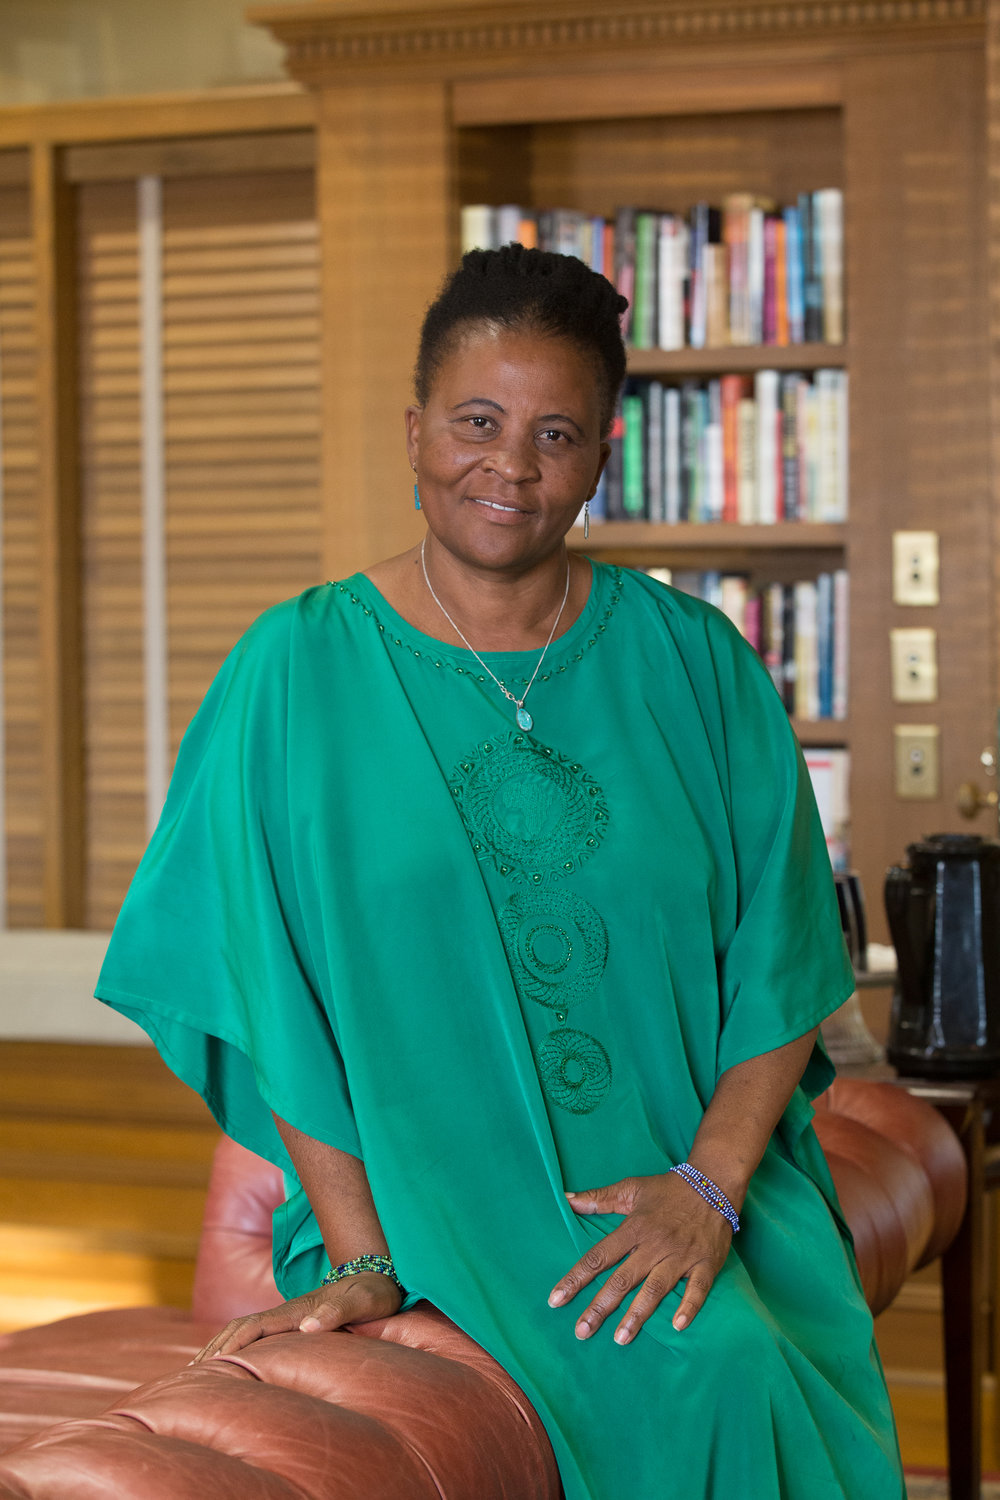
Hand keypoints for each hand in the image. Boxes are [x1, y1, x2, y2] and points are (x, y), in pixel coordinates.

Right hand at [191, 1271, 402, 1362]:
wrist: (377, 1275)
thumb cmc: (372, 1293)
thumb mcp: (362, 1303)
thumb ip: (337, 1314)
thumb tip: (306, 1329)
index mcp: (297, 1311)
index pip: (255, 1327)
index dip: (232, 1345)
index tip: (209, 1365)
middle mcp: (287, 1313)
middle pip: (240, 1328)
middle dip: (215, 1348)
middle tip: (188, 1376)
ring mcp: (288, 1317)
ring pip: (244, 1329)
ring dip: (221, 1347)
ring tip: (197, 1372)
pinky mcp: (293, 1323)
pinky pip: (256, 1334)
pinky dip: (235, 1345)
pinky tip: (229, 1361)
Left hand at [548, 1173, 733, 1345]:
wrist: (712, 1182)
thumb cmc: (667, 1189)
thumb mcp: (631, 1188)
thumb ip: (599, 1198)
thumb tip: (566, 1199)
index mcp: (634, 1227)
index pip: (599, 1256)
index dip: (576, 1278)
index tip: (556, 1300)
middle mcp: (654, 1244)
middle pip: (623, 1278)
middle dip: (601, 1306)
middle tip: (582, 1331)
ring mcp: (680, 1255)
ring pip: (655, 1287)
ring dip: (638, 1314)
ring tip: (621, 1338)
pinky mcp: (705, 1263)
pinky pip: (698, 1288)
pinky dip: (689, 1306)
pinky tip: (678, 1326)